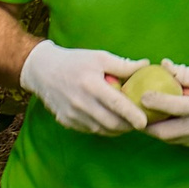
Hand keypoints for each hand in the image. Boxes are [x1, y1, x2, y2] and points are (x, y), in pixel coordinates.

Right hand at [18, 40, 149, 135]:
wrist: (43, 71)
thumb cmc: (75, 61)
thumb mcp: (99, 57)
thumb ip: (123, 65)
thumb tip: (145, 65)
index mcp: (91, 84)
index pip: (116, 104)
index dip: (132, 115)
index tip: (144, 122)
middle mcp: (81, 102)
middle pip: (111, 122)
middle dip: (127, 126)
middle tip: (139, 124)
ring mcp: (72, 115)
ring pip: (101, 130)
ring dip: (116, 129)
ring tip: (127, 124)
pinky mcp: (66, 121)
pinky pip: (89, 130)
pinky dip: (102, 128)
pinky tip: (109, 122)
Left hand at [139, 63, 188, 150]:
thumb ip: (184, 73)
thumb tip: (163, 65)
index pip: (172, 107)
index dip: (154, 102)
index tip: (140, 96)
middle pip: (163, 132)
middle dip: (146, 125)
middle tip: (135, 114)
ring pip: (169, 139)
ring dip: (156, 130)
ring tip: (146, 118)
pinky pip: (179, 141)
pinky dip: (170, 133)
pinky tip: (165, 123)